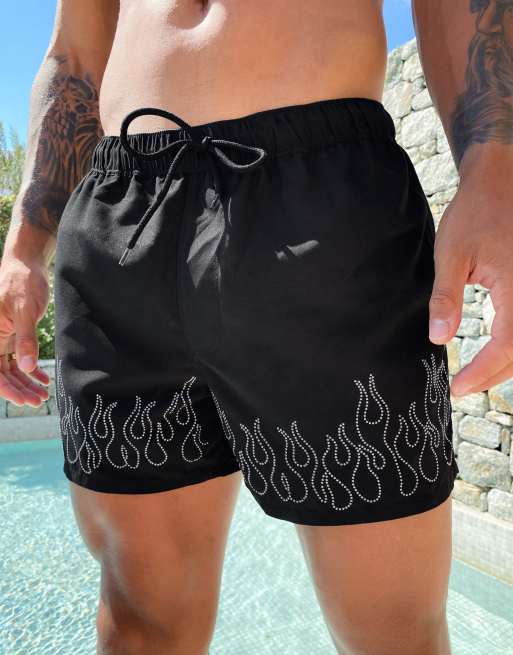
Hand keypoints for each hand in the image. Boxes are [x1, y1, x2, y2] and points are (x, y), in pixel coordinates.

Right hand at [0, 253, 49, 405]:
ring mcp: (2, 337)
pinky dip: (30, 369)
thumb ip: (26, 339)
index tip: (24, 401)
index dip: (7, 389)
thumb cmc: (22, 281)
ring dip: (26, 382)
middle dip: (19, 389)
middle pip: (1, 373)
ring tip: (43, 394)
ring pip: (10, 368)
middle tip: (39, 401)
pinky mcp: (13, 334)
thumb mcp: (25, 310)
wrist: (27, 263)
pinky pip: (18, 358)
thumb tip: (26, 367)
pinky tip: (43, 378)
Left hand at [428, 146, 512, 396]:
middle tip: (465, 388)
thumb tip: (439, 338)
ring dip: (510, 361)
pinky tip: (500, 350)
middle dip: (496, 374)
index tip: (458, 388)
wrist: (502, 177)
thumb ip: (446, 298)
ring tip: (479, 375)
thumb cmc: (475, 212)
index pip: (507, 346)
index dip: (483, 372)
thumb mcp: (451, 254)